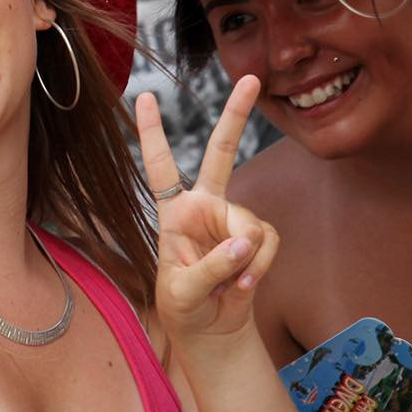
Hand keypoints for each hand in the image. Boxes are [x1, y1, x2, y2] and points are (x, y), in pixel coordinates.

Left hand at [134, 78, 277, 351]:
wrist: (212, 331)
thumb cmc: (184, 309)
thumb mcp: (182, 292)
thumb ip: (210, 267)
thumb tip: (244, 243)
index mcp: (173, 214)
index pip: (160, 167)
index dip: (152, 133)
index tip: (144, 96)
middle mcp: (204, 207)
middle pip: (221, 153)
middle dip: (236, 115)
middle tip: (251, 79)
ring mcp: (232, 220)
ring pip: (250, 223)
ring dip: (245, 259)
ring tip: (228, 284)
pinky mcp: (257, 237)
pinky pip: (268, 241)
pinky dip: (259, 266)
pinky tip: (244, 284)